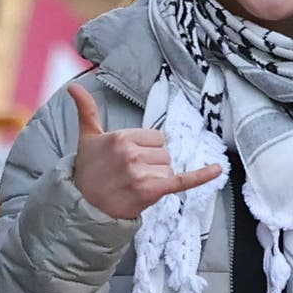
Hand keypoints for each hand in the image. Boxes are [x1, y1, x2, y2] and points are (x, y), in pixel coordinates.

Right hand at [67, 83, 222, 219]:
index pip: (155, 137)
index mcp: (121, 137)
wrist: (83, 206)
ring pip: (169, 168)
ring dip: (157, 178)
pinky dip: (202, 176)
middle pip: (164, 153)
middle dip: (152, 164)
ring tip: (134, 186)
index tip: (129, 160)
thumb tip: (74, 86)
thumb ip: (86, 110)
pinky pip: (183, 180)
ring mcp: (142, 173)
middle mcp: (132, 153)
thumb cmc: (88, 171)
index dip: (146, 149)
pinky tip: (218, 169)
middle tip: (130, 175)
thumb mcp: (87, 138)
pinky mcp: (151, 191)